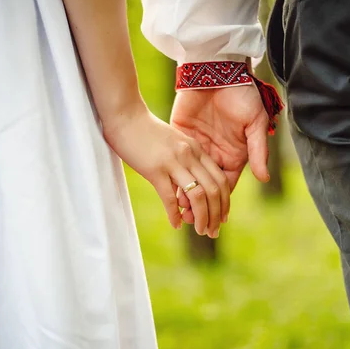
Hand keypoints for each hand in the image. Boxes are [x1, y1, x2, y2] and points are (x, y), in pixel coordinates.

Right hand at [103, 103, 229, 237]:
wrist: (125, 116)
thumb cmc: (146, 131)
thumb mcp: (174, 143)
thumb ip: (185, 160)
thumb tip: (188, 187)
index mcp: (196, 149)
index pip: (221, 179)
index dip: (225, 202)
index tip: (223, 217)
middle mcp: (190, 155)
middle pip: (214, 190)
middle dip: (216, 215)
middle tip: (213, 232)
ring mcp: (174, 162)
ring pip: (198, 196)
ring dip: (202, 218)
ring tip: (200, 231)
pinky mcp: (155, 169)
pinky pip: (171, 198)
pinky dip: (175, 215)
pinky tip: (176, 224)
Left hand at [170, 85, 269, 223]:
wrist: (217, 68)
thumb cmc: (243, 93)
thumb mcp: (255, 123)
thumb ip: (258, 150)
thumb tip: (264, 178)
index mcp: (234, 153)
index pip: (226, 185)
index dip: (222, 203)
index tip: (217, 221)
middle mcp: (215, 153)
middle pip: (206, 186)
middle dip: (204, 207)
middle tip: (199, 226)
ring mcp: (196, 145)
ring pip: (190, 177)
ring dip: (187, 196)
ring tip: (184, 216)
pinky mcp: (180, 135)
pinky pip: (176, 160)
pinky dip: (174, 176)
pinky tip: (170, 192)